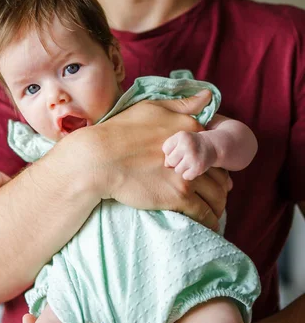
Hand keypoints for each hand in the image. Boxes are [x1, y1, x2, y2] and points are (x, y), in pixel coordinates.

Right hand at [82, 92, 230, 231]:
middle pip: (220, 176)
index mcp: (191, 131)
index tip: (217, 175)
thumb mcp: (153, 108)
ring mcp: (187, 176)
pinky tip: (211, 226)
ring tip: (214, 213)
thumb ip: (183, 105)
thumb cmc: (121, 130)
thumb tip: (208, 96)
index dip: (219, 165)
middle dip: (222, 189)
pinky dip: (210, 221)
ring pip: (216, 196)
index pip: (216, 151)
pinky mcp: (178, 197)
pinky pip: (204, 213)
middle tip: (218, 198)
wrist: (100, 158)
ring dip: (218, 206)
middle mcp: (194, 153)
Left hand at [162, 131, 216, 180]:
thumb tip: (167, 165)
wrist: (212, 146)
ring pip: (177, 170)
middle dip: (175, 161)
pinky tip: (194, 166)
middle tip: (184, 156)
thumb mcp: (180, 140)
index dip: (170, 151)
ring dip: (182, 168)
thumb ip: (169, 150)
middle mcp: (188, 145)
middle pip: (170, 161)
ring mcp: (193, 157)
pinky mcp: (198, 168)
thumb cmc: (191, 144)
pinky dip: (189, 173)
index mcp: (182, 136)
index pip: (165, 149)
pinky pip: (186, 176)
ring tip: (190, 161)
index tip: (179, 148)